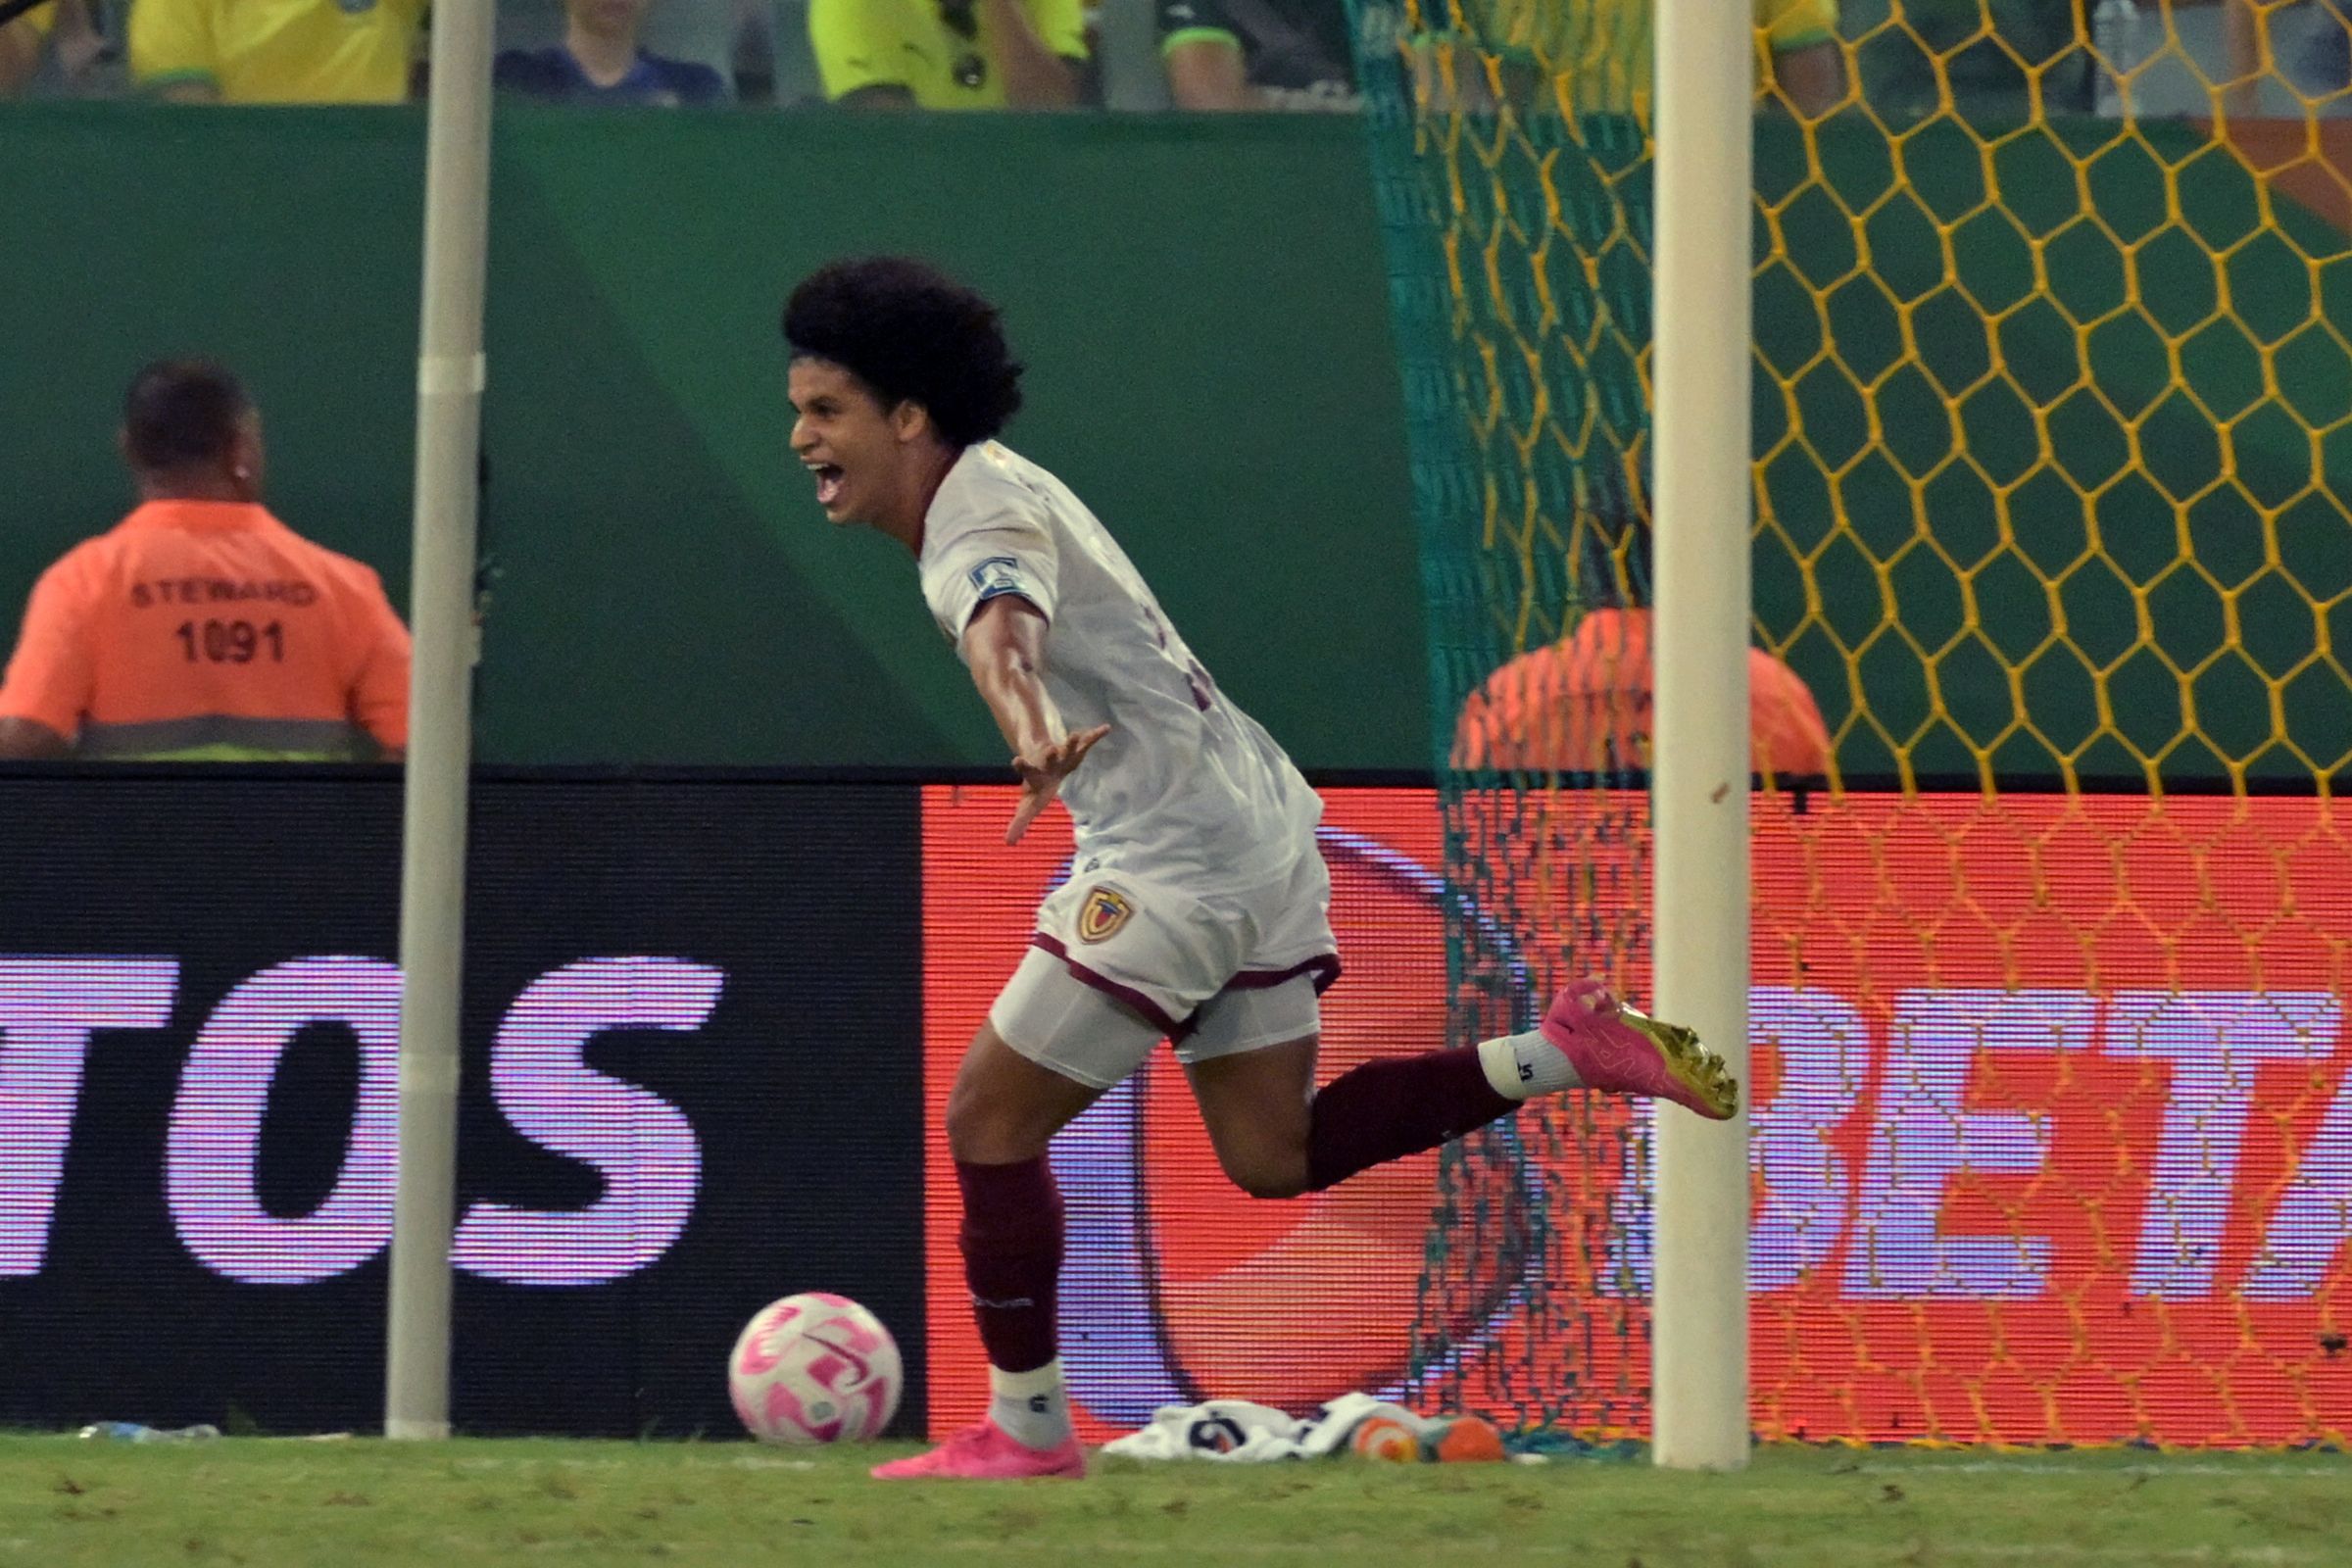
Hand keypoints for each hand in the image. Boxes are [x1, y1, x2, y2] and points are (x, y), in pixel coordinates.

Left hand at [1006, 724, 1109, 844]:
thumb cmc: (1037, 788)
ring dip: (1072, 742)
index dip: (1022, 766)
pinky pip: (1087, 742)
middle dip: (1052, 754)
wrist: (1043, 761)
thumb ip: (1019, 822)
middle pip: (1050, 757)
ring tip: (1076, 734)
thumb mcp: (1028, 805)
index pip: (1028, 771)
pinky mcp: (1076, 750)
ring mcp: (1063, 754)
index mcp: (1036, 774)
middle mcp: (1048, 762)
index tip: (1016, 760)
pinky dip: (1095, 735)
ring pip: (1068, 747)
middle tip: (1051, 749)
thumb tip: (1008, 843)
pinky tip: (1106, 728)